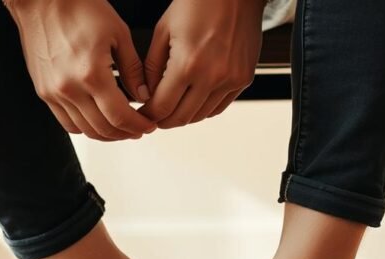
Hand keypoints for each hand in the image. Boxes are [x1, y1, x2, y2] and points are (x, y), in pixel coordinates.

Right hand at [5, 0, 156, 140]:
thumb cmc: (79, 8)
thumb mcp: (118, 33)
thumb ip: (133, 69)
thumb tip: (143, 96)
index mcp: (91, 74)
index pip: (119, 117)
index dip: (138, 126)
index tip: (149, 126)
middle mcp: (70, 89)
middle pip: (103, 129)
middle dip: (126, 133)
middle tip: (139, 128)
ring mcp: (54, 93)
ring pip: (85, 130)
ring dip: (107, 133)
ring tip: (121, 126)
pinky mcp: (44, 92)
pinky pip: (66, 122)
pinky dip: (85, 127)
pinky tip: (98, 119)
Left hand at [140, 0, 263, 128]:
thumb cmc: (197, 4)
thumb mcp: (164, 30)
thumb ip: (151, 67)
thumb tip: (146, 95)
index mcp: (187, 64)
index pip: (161, 106)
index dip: (147, 115)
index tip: (141, 114)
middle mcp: (212, 76)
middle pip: (181, 118)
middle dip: (163, 120)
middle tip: (153, 116)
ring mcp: (231, 80)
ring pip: (200, 116)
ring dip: (183, 116)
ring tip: (172, 106)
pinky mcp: (243, 79)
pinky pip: (219, 106)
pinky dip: (203, 108)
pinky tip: (193, 99)